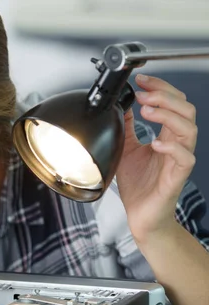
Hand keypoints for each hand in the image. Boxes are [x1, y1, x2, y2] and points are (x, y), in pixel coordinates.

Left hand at [117, 74, 196, 240]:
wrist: (141, 215)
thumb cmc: (138, 185)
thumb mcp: (126, 148)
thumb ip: (127, 127)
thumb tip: (123, 105)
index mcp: (167, 136)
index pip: (174, 103)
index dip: (161, 88)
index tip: (142, 81)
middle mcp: (176, 145)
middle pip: (186, 110)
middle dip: (165, 97)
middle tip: (144, 94)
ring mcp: (179, 160)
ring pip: (188, 129)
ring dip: (167, 116)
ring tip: (147, 112)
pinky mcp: (177, 177)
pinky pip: (184, 158)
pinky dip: (171, 147)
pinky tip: (155, 143)